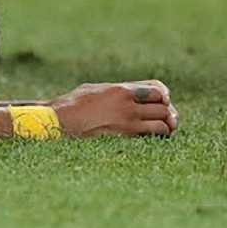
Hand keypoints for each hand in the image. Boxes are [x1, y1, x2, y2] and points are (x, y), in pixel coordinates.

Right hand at [50, 80, 178, 137]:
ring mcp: (127, 123)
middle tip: (165, 119)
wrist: (59, 123)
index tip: (163, 101)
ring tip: (161, 130)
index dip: (163, 95)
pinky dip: (157, 138)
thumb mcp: (95, 89)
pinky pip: (152, 138)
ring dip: (165, 128)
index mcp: (120, 89)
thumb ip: (116, 90)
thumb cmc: (72, 106)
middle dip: (167, 113)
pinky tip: (151, 139)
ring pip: (163, 125)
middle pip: (163, 107)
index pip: (157, 88)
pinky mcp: (125, 139)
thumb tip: (133, 93)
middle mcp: (127, 104)